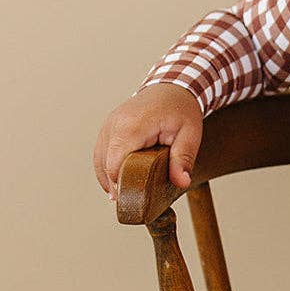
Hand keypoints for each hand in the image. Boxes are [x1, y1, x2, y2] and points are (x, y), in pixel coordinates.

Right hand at [93, 82, 203, 200]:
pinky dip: (107, 169)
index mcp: (131, 126)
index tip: (135, 201)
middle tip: (133, 203)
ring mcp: (107, 126)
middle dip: (117, 185)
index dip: (122, 186)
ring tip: (125, 196)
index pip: (116, 165)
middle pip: (105, 166)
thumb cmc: (180, 109)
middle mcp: (114, 125)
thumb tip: (182, 182)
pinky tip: (117, 183)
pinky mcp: (107, 129)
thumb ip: (184, 158)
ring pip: (99, 161)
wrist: (171, 87)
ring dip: (110, 179)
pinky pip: (100, 153)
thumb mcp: (190, 134)